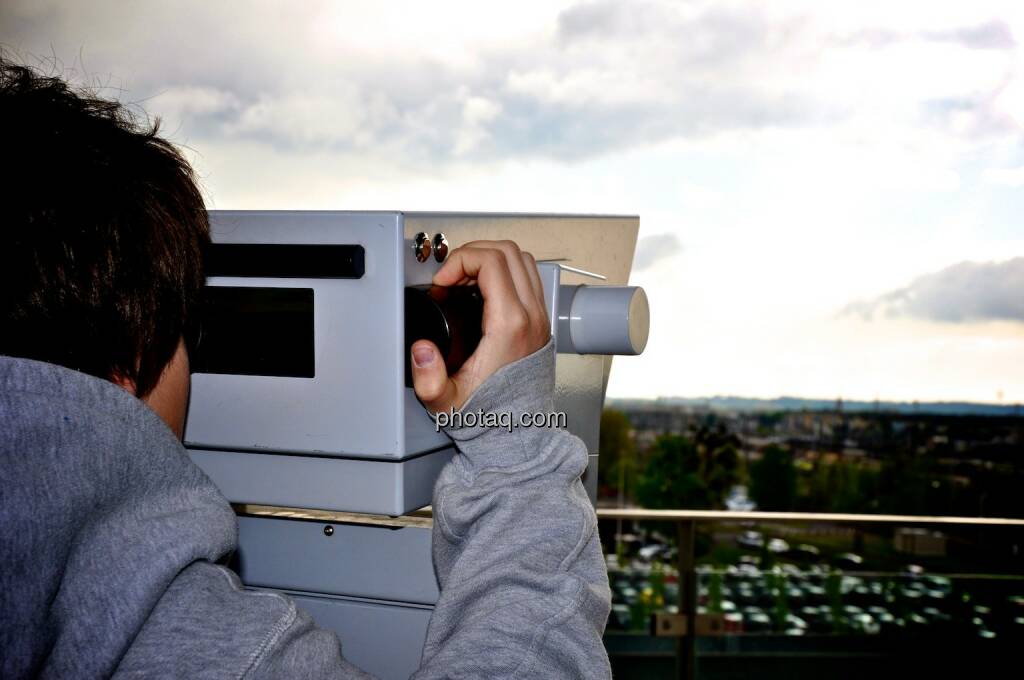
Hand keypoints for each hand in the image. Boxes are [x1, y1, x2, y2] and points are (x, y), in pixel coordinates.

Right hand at [410, 240, 549, 413]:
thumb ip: (428, 378)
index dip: (459, 261)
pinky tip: (482, 291)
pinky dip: (504, 273)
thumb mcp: (445, 401)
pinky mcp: (540, 322)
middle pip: (508, 252)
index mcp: (510, 325)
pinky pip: (528, 278)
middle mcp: (530, 316)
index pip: (491, 262)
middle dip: (472, 254)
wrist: (516, 432)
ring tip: (465, 280)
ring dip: (490, 260)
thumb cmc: (488, 415)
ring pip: (522, 260)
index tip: (442, 282)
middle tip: (451, 276)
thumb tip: (420, 349)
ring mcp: (539, 317)